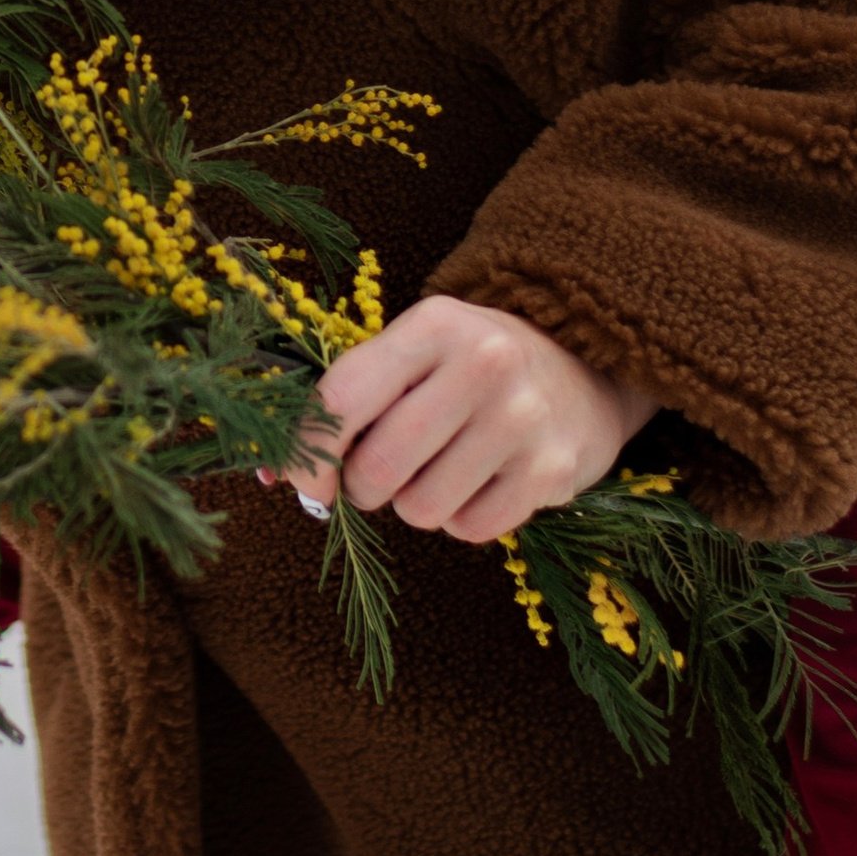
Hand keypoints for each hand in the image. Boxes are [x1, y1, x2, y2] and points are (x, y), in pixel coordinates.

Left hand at [284, 297, 655, 542]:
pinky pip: (469, 530)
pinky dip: (462, 519)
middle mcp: (483, 364)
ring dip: (415, 504)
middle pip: (377, 468)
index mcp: (433, 325)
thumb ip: (346, 401)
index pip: (342, 399)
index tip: (305, 483)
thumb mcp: (413, 353)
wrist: (587, 366)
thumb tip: (269, 474)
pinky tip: (481, 483)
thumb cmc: (469, 366)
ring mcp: (523, 418)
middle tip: (384, 472)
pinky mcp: (551, 470)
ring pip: (420, 508)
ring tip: (441, 470)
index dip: (306, 453)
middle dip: (365, 487)